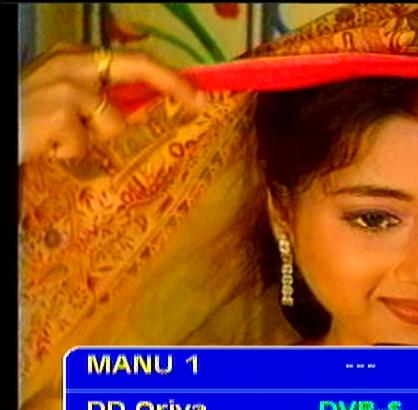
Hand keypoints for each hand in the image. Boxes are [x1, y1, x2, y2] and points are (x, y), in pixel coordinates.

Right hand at [20, 43, 207, 163]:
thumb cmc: (26, 118)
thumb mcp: (64, 100)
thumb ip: (99, 98)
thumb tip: (140, 109)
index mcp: (76, 57)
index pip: (133, 61)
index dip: (169, 77)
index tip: (199, 95)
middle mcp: (72, 62)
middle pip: (137, 67)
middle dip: (172, 83)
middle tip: (199, 101)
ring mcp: (67, 86)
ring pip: (114, 122)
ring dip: (92, 139)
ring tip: (59, 138)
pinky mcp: (59, 112)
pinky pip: (85, 145)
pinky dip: (70, 153)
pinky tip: (46, 146)